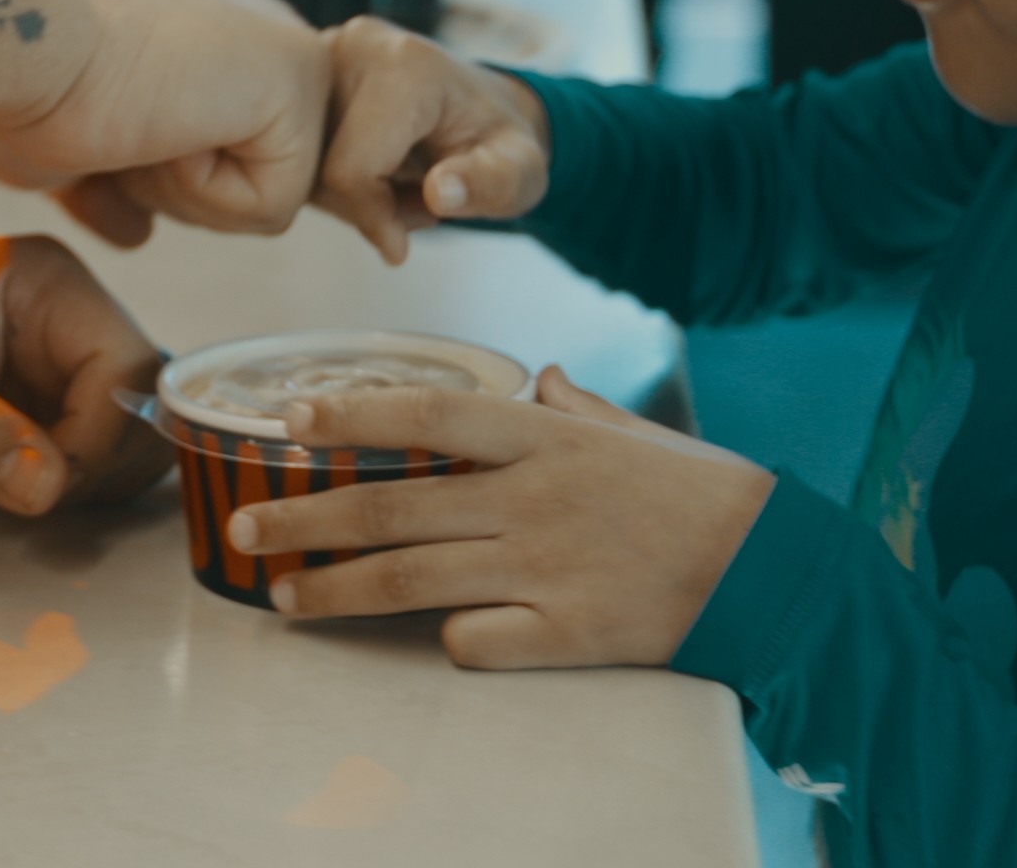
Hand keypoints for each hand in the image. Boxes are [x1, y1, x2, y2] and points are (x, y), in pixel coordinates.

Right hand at [0, 0, 327, 238]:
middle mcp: (264, 35)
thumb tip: (138, 233)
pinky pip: (272, 206)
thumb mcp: (75, 152)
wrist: (13, 43)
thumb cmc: (20, 86)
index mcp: (219, 43)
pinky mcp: (299, 77)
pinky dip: (202, 190)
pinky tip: (163, 123)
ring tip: (138, 117)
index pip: (226, 164)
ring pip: (263, 202)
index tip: (108, 131)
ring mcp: (290, 53)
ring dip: (180, 191)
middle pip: (249, 187)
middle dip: (171, 188)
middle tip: (121, 125)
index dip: (156, 181)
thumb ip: (121, 184)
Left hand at [0, 234, 172, 514]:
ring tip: (20, 492)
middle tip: (33, 493)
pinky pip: (94, 456)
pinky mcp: (44, 409)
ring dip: (93, 480)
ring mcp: (58, 364)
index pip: (126, 360)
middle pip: (142, 400)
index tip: (48, 482)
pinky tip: (20, 493)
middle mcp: (65, 315)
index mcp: (42, 280)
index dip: (102, 434)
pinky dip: (74, 487)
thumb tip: (48, 485)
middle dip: (102, 461)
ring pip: (130, 435)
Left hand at [227, 368, 772, 668]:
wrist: (772, 566)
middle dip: (306, 518)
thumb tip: (543, 376)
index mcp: (543, 437)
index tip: (291, 423)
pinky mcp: (567, 632)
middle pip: (393, 507)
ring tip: (283, 598)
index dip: (354, 416)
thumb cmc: (696, 492)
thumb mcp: (632, 432)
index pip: (428, 412)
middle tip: (244, 528)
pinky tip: (430, 637)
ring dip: (336, 591)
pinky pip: (478, 640)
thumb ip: (573, 407)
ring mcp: (545, 567)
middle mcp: (532, 497)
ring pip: (411, 580)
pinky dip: (447, 639)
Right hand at [311, 19, 552, 262]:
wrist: (482, 105)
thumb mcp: (520, 172)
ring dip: (351, 195)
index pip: (352, 167)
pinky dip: (335, 176)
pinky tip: (379, 172)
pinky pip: (298, 145)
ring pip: (303, 158)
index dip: (374, 218)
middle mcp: (354, 45)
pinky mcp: (304, 69)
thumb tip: (440, 193)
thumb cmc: (499, 142)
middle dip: (365, 206)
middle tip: (417, 205)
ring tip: (404, 187)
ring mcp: (323, 53)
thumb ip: (490, 183)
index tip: (404, 244)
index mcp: (405, 65)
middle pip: (321, 162)